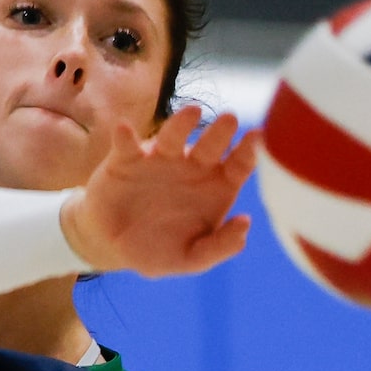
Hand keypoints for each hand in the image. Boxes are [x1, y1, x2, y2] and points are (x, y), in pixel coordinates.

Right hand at [65, 106, 259, 276]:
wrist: (113, 246)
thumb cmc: (159, 250)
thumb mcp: (191, 258)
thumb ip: (219, 246)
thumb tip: (245, 225)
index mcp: (215, 187)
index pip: (238, 165)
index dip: (249, 151)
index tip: (258, 138)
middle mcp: (191, 166)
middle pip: (210, 145)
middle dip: (221, 131)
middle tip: (230, 119)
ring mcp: (159, 159)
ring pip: (173, 136)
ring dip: (181, 123)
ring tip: (192, 112)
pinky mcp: (126, 159)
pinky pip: (126, 145)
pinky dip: (125, 137)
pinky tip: (124, 130)